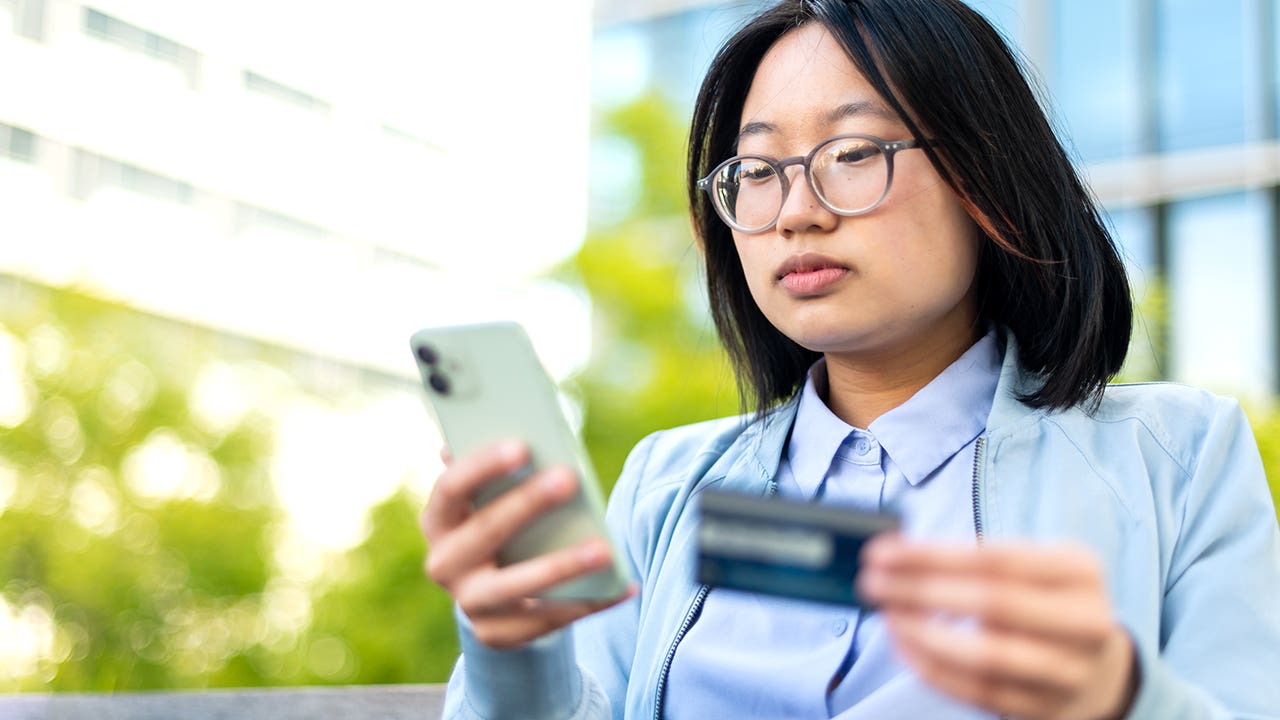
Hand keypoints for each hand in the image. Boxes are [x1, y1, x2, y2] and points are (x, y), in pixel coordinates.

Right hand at [421, 440, 634, 648]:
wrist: (490, 597)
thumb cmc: (498, 528)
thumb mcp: (490, 500)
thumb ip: (499, 472)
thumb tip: (525, 432)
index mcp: (439, 519)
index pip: (451, 487)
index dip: (483, 465)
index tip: (523, 445)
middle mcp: (444, 563)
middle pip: (486, 531)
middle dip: (528, 504)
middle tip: (569, 478)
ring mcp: (469, 603)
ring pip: (516, 586)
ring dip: (562, 566)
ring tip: (604, 549)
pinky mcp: (497, 634)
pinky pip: (548, 619)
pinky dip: (590, 602)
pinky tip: (623, 586)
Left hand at [857, 537, 1137, 719]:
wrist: (1098, 668)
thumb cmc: (1045, 601)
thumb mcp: (1033, 564)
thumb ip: (975, 557)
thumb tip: (894, 556)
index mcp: (1079, 571)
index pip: (996, 558)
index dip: (932, 556)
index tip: (881, 552)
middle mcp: (1085, 622)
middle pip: (992, 604)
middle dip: (920, 591)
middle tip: (871, 583)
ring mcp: (1068, 672)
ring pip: (986, 657)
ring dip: (922, 634)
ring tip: (886, 614)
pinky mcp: (1044, 708)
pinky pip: (978, 692)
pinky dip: (932, 668)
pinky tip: (903, 644)